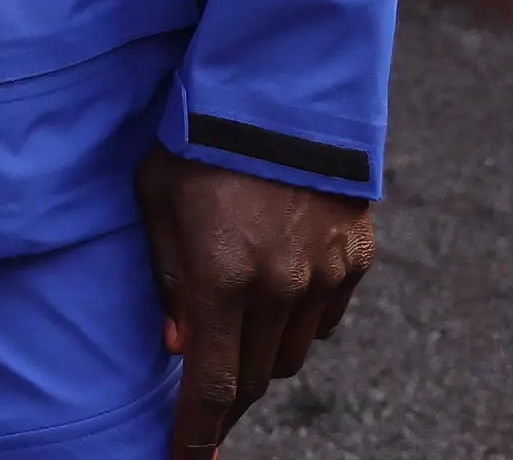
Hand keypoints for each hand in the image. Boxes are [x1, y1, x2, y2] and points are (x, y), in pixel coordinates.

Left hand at [138, 147, 374, 453]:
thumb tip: (176, 342)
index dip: (198, 433)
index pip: (212, 384)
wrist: (283, 88)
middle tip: (204, 403)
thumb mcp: (155, 198)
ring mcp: (325, 275)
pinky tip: (275, 291)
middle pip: (254, 378)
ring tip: (233, 329)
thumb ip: (166, 276)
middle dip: (226, 398)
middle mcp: (280, 287)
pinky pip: (325, 317)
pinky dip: (298, 320)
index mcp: (223, 277)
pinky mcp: (357, 256)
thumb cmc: (199, 138)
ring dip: (260, 356)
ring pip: (292, 354)